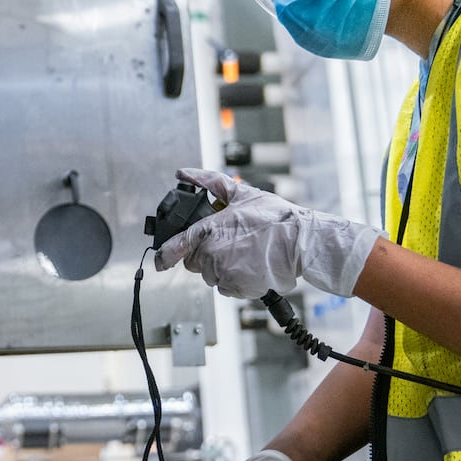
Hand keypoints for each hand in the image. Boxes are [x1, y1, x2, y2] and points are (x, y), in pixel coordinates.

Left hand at [154, 168, 379, 298]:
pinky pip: (227, 288)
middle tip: (228, 244)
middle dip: (205, 255)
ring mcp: (224, 272)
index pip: (175, 246)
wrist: (300, 242)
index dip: (164, 255)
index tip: (159, 261)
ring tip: (244, 255)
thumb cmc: (275, 218)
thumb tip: (184, 172)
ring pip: (211, 276)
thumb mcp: (240, 193)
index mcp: (208, 230)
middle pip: (194, 262)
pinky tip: (250, 266)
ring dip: (221, 268)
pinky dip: (235, 280)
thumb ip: (208, 182)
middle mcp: (212, 253)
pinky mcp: (237, 288)